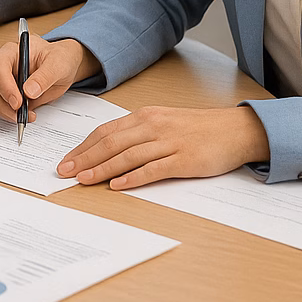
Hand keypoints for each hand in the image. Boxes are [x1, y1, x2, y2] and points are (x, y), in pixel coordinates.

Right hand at [0, 35, 99, 119]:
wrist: (62, 67)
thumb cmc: (59, 59)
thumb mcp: (57, 64)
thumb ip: (44, 77)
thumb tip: (29, 91)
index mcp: (12, 51)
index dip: (4, 85)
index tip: (17, 102)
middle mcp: (2, 64)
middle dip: (3, 104)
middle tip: (21, 114)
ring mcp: (0, 79)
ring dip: (4, 111)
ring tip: (25, 115)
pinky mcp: (3, 93)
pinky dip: (6, 114)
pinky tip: (21, 115)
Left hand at [57, 106, 270, 189]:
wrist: (236, 130)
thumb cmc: (199, 128)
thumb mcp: (164, 122)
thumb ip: (139, 133)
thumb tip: (109, 148)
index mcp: (145, 116)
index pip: (106, 131)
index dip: (84, 146)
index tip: (67, 159)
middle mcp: (153, 126)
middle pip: (111, 143)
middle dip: (84, 158)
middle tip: (65, 172)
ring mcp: (168, 143)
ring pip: (127, 156)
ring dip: (102, 168)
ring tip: (83, 180)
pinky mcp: (184, 160)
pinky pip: (153, 169)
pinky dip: (133, 177)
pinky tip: (118, 185)